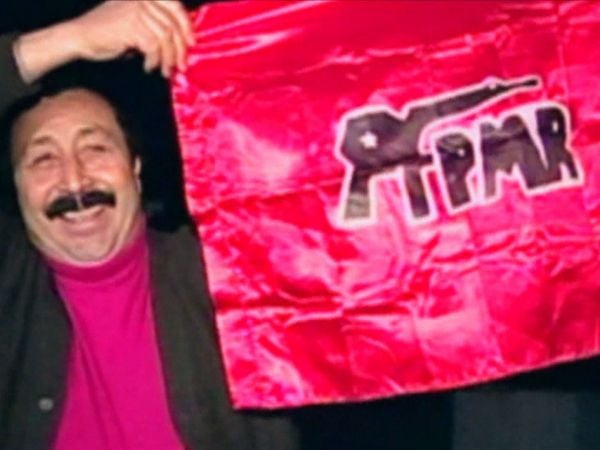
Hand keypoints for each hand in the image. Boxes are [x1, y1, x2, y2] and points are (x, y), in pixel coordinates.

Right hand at [71, 0, 194, 76]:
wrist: (80, 37)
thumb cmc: (109, 32)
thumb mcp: (136, 21)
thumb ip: (157, 23)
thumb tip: (184, 39)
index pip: (175, 6)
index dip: (186, 25)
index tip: (192, 43)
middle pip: (173, 24)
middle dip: (180, 49)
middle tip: (181, 65)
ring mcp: (136, 10)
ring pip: (165, 38)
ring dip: (167, 58)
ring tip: (164, 70)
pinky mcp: (131, 25)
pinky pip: (153, 46)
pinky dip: (154, 60)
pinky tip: (148, 66)